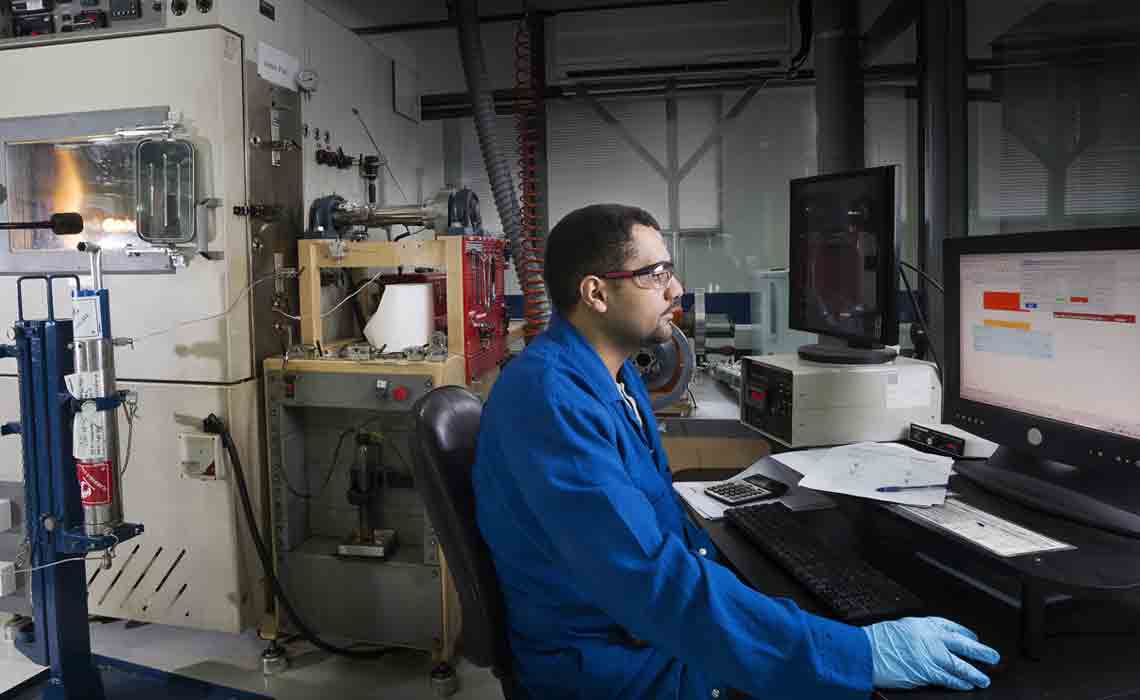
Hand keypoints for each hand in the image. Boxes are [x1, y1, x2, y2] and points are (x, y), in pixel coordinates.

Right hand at [862, 616, 999, 689]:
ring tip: (984, 678)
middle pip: (963, 645)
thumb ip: (918, 634)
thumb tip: (932, 642)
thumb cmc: (876, 640)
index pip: (952, 626)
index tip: (974, 638)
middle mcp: (930, 638)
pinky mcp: (926, 672)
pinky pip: (948, 679)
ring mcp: (930, 656)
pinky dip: (959, 683)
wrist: (865, 652)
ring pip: (960, 665)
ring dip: (974, 672)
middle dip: (981, 652)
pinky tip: (967, 685)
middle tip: (993, 656)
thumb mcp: (900, 627)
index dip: (966, 633)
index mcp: (923, 624)